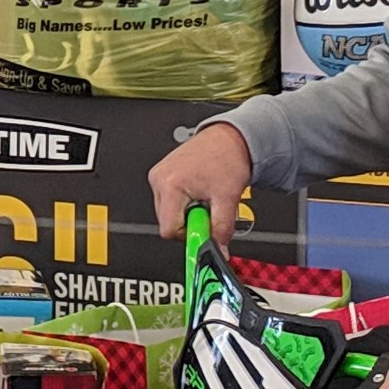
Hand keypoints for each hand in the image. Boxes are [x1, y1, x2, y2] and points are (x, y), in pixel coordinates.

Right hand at [148, 121, 254, 244]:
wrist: (229, 137)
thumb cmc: (227, 158)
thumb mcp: (228, 198)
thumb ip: (221, 228)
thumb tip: (218, 250)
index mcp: (170, 184)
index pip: (169, 229)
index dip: (188, 235)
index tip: (204, 233)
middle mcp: (159, 179)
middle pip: (167, 223)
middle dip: (190, 223)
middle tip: (209, 210)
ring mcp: (158, 176)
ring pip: (168, 213)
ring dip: (187, 213)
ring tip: (204, 198)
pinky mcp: (162, 174)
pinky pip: (169, 201)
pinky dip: (184, 203)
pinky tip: (198, 192)